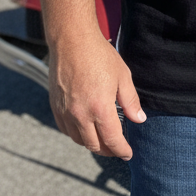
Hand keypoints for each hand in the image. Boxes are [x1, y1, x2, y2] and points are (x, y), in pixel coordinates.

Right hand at [47, 30, 145, 159]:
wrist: (72, 41)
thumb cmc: (100, 56)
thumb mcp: (122, 76)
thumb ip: (131, 101)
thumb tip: (139, 119)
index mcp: (100, 108)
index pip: (112, 140)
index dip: (121, 150)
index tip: (128, 154)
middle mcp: (80, 115)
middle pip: (94, 145)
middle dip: (108, 150)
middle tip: (117, 148)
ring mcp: (65, 112)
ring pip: (79, 140)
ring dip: (92, 144)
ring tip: (103, 141)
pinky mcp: (55, 108)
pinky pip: (66, 130)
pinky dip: (77, 135)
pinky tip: (86, 130)